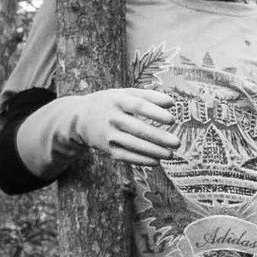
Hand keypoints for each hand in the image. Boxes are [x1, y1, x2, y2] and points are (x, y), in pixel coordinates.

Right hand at [19, 88, 179, 175]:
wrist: (80, 118)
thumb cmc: (110, 104)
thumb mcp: (125, 94)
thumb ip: (149, 96)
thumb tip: (172, 103)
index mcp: (117, 100)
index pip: (138, 106)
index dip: (155, 113)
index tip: (172, 120)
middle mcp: (112, 118)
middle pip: (137, 128)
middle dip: (158, 137)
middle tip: (176, 143)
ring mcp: (109, 135)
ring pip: (133, 145)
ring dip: (153, 151)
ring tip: (170, 154)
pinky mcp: (108, 149)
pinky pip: (127, 156)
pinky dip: (142, 160)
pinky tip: (157, 162)